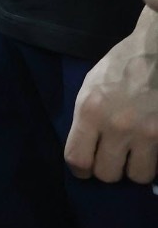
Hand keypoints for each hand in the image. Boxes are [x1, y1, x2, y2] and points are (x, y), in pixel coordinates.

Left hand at [64, 13, 157, 183]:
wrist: (157, 52)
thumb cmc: (121, 66)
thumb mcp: (91, 88)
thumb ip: (86, 119)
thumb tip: (86, 148)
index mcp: (91, 112)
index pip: (77, 158)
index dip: (80, 169)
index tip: (85, 168)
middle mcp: (118, 126)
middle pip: (107, 174)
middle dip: (108, 169)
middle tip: (112, 158)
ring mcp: (147, 133)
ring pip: (137, 176)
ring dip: (134, 168)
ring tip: (135, 154)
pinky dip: (155, 161)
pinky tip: (151, 149)